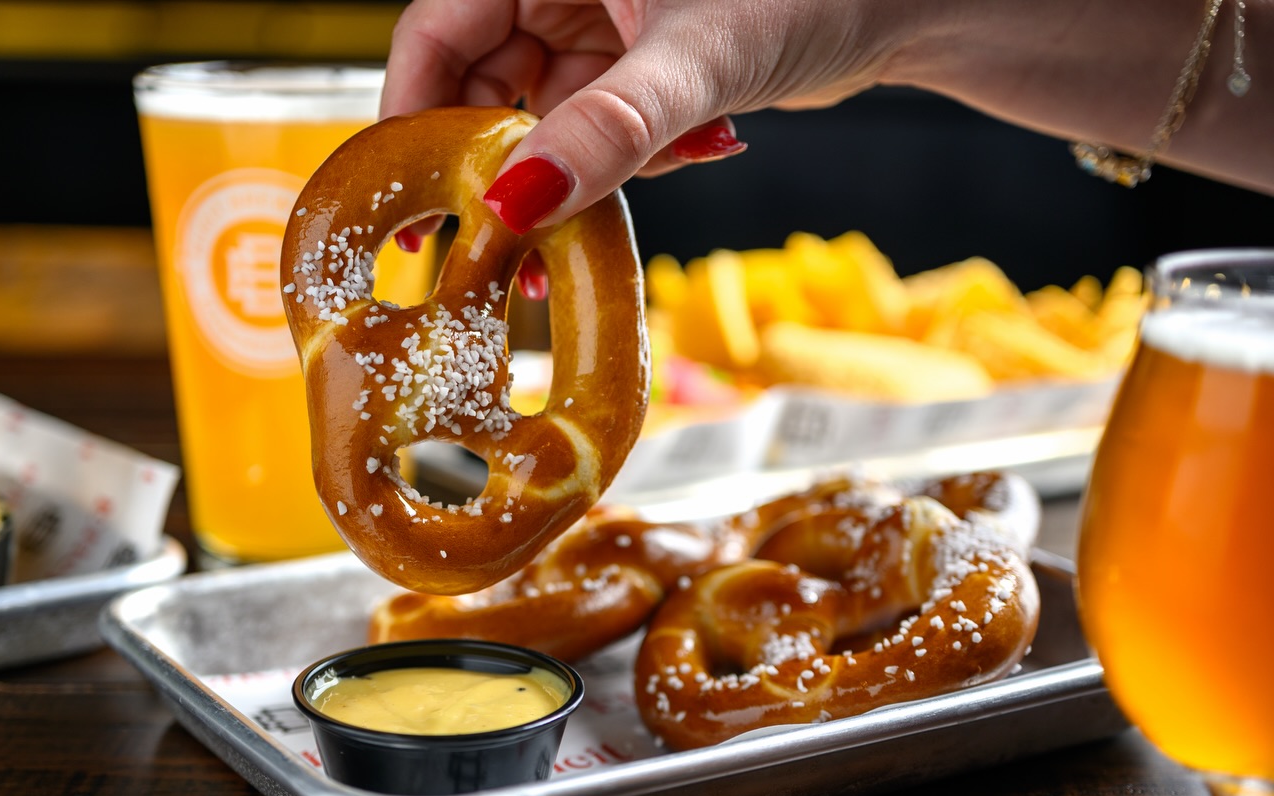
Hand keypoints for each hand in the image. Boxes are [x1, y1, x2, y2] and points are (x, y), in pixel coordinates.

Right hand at [380, 0, 909, 232]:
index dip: (413, 116)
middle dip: (501, 168)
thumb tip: (518, 203)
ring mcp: (596, 17)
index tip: (411, 199)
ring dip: (573, 174)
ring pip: (540, 111)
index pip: (433, 29)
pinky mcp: (634, 55)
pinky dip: (626, 156)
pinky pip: (596, 121)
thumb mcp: (695, 60)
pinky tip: (693, 150)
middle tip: (505, 251)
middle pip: (479, 81)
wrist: (902, 1)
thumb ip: (607, 130)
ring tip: (608, 217)